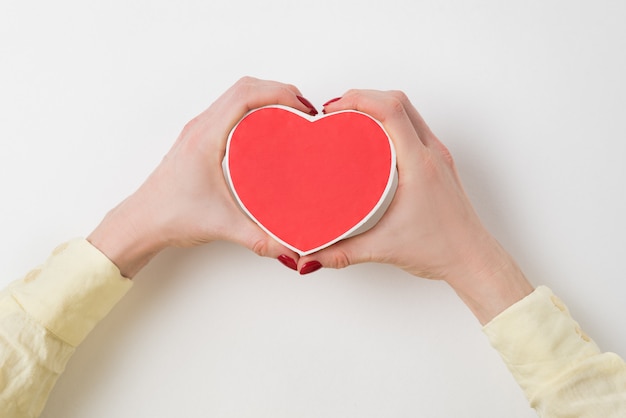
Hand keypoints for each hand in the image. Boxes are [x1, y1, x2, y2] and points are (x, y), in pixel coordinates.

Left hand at [88, 77, 315, 277]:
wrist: (140, 223)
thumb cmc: (169, 216)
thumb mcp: (221, 226)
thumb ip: (259, 239)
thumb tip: (290, 248)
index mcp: (205, 138)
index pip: (245, 96)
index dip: (278, 94)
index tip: (302, 107)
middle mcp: (200, 127)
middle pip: (244, 87)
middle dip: (278, 91)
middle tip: (303, 110)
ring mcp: (198, 131)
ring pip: (235, 95)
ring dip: (265, 96)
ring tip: (291, 114)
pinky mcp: (199, 140)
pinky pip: (229, 109)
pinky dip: (252, 107)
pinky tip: (266, 128)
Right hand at [300, 90, 532, 322]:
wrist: (474, 260)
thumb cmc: (442, 249)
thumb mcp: (384, 249)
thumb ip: (343, 252)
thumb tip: (311, 256)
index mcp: (420, 165)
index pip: (391, 111)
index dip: (359, 100)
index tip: (333, 109)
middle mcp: (432, 153)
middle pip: (399, 101)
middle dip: (364, 97)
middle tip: (336, 110)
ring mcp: (438, 155)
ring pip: (408, 110)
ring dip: (378, 105)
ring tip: (350, 117)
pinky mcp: (438, 163)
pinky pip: (414, 126)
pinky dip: (391, 120)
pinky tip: (373, 137)